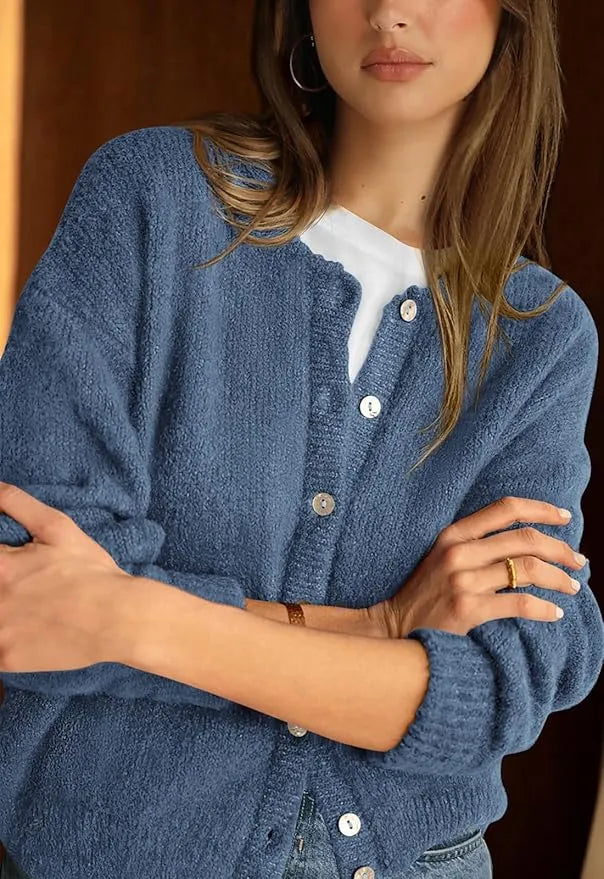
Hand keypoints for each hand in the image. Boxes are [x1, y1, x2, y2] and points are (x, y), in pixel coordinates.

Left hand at [0, 481, 133, 672]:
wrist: (117, 618)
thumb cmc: (90, 571)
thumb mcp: (57, 528)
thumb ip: (17, 503)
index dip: (0, 561)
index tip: (9, 565)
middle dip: (3, 585)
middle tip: (25, 586)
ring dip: (4, 612)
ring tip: (28, 606)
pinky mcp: (5, 658)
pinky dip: (5, 639)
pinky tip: (25, 631)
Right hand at [367, 495, 585, 638]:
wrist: (395, 627)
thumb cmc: (426, 593)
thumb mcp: (444, 557)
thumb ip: (476, 545)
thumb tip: (528, 543)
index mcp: (454, 534)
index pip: (505, 509)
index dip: (540, 509)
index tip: (564, 517)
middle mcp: (459, 552)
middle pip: (524, 539)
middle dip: (560, 548)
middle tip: (578, 561)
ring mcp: (463, 580)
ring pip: (527, 569)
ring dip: (558, 578)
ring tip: (572, 587)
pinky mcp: (467, 609)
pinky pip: (519, 602)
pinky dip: (544, 608)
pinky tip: (554, 613)